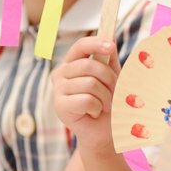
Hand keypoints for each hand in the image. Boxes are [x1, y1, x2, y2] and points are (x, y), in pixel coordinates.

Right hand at [51, 37, 119, 153]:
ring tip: (103, 105)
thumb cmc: (108, 103)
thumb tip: (110, 37)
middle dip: (108, 79)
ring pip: (89, 83)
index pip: (80, 46)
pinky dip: (97, 108)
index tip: (111, 46)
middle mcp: (61, 74)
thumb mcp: (112, 77)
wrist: (104, 132)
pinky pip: (86, 100)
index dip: (95, 43)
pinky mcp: (60, 106)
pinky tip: (93, 113)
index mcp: (72, 63)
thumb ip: (109, 59)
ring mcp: (57, 90)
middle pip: (89, 65)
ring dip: (105, 97)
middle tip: (113, 92)